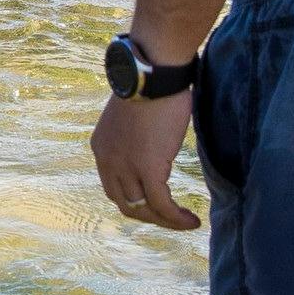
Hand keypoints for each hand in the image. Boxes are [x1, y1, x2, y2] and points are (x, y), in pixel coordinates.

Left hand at [91, 92, 199, 230]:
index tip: (157, 203)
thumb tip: (153, 141)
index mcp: (102, 148)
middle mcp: (108, 160)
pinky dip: (176, 217)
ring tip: (186, 222)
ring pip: (143, 208)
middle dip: (149, 215)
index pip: (113, 187)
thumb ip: (136, 135)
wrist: (153, 73)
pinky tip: (191, 220)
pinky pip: (162, 204)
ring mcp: (126, 166)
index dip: (135, 200)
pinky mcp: (148, 168)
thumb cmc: (151, 85)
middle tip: (172, 218)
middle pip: (125, 203)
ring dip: (166, 221)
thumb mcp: (134, 115)